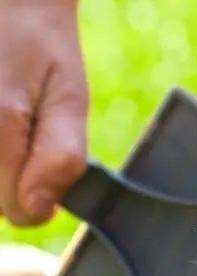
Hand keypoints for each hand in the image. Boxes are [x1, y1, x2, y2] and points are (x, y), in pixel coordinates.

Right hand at [0, 0, 87, 225]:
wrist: (7, 2)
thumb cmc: (40, 45)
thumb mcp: (69, 98)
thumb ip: (60, 160)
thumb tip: (39, 210)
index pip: (17, 213)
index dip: (40, 198)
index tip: (44, 159)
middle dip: (13, 179)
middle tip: (22, 127)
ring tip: (5, 118)